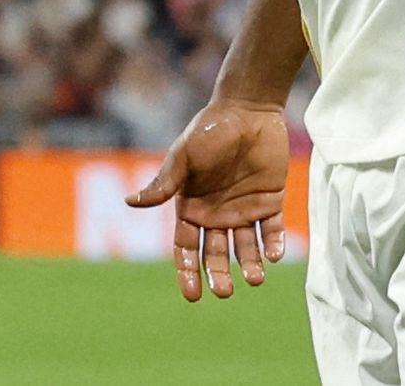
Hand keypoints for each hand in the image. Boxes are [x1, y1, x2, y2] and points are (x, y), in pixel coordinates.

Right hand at [125, 97, 290, 302]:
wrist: (248, 109)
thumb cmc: (210, 130)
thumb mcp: (184, 157)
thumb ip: (164, 183)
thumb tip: (129, 203)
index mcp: (191, 206)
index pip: (186, 247)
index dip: (188, 272)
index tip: (192, 295)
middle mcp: (217, 213)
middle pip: (215, 254)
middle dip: (218, 275)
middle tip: (224, 291)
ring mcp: (245, 209)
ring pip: (245, 248)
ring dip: (249, 266)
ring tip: (254, 278)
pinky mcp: (270, 202)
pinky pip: (273, 231)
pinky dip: (274, 245)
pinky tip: (274, 255)